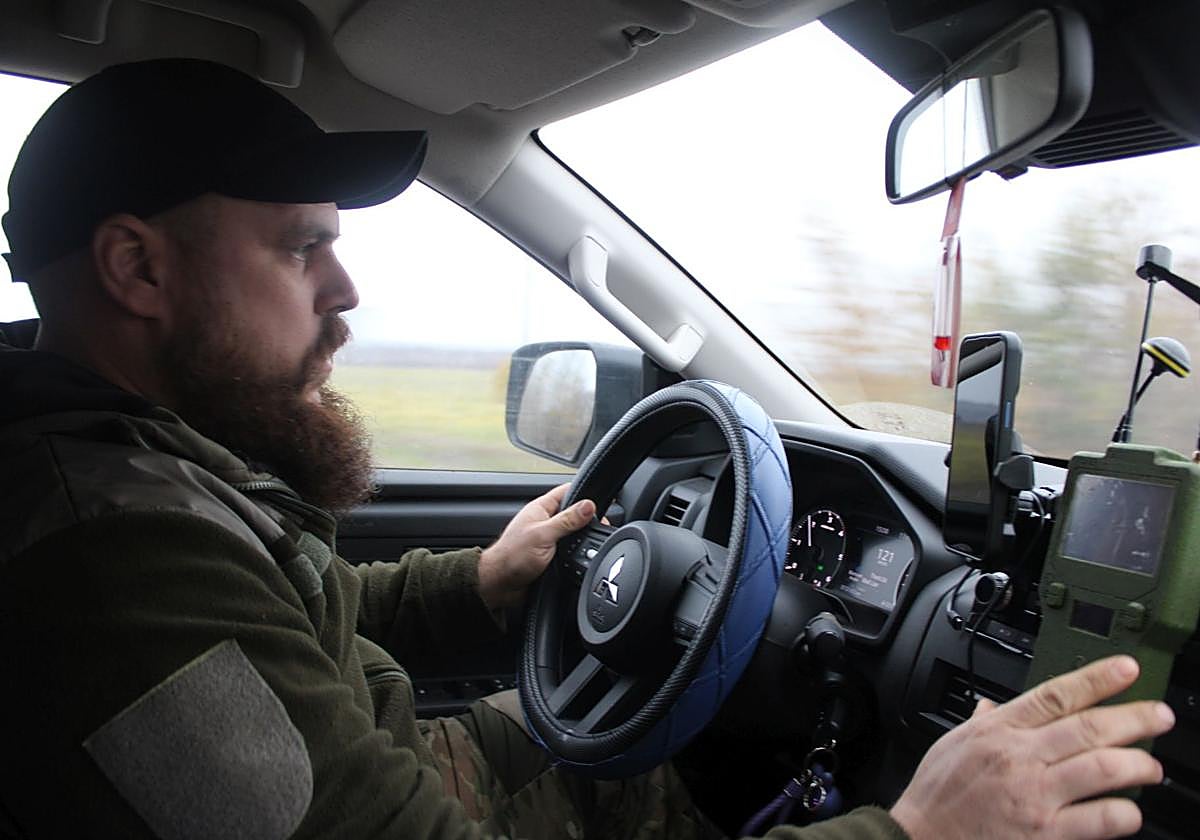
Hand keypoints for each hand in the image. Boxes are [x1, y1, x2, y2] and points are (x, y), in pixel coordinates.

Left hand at [477, 483, 595, 611]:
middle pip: (573, 513)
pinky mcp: (550, 555)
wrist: (500, 585)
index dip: (583, 493)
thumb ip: (567, 520)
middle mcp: (545, 522)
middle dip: (587, 518)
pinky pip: (569, 549)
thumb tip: (588, 506)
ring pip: (572, 532)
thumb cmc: (512, 557)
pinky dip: (577, 552)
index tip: (599, 502)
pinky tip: (582, 555)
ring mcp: (548, 538)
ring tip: (593, 540)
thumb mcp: (543, 535)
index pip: (566, 491)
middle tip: (600, 526)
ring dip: (581, 537)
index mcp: (540, 509)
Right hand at [890, 655, 1173, 839]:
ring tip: (1152, 766)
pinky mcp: (1044, 832)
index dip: (1096, 679)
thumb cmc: (938, 794)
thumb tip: (990, 705)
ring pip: (1102, 769)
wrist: (923, 838)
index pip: (1056, 695)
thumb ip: (980, 722)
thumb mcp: (953, 743)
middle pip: (1089, 728)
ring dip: (1137, 765)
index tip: (1127, 668)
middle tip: (1160, 715)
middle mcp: (1020, 757)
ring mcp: (1034, 795)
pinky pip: (1098, 819)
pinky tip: (1129, 811)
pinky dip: (1122, 814)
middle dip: (1133, 718)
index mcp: (999, 730)